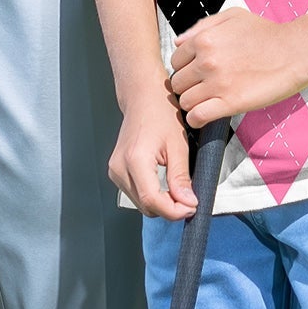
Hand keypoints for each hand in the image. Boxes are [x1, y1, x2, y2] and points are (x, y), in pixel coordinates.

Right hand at [109, 88, 198, 219]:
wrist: (142, 97)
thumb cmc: (160, 112)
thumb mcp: (178, 145)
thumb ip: (181, 178)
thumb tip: (187, 203)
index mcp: (135, 160)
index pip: (153, 202)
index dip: (175, 211)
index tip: (192, 207)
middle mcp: (120, 167)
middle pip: (146, 206)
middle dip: (170, 208)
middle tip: (189, 197)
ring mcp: (115, 170)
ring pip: (141, 204)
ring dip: (161, 204)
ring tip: (177, 188)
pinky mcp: (116, 171)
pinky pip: (136, 195)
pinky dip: (152, 196)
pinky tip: (164, 184)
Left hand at [167, 8, 307, 124]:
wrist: (295, 50)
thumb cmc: (266, 32)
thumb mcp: (231, 16)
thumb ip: (201, 26)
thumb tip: (178, 42)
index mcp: (203, 40)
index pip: (175, 62)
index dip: (184, 69)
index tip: (195, 75)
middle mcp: (206, 61)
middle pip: (178, 83)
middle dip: (187, 87)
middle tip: (201, 90)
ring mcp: (217, 83)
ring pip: (185, 102)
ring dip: (192, 104)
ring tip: (205, 103)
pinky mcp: (231, 103)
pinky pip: (198, 117)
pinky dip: (196, 120)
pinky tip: (204, 116)